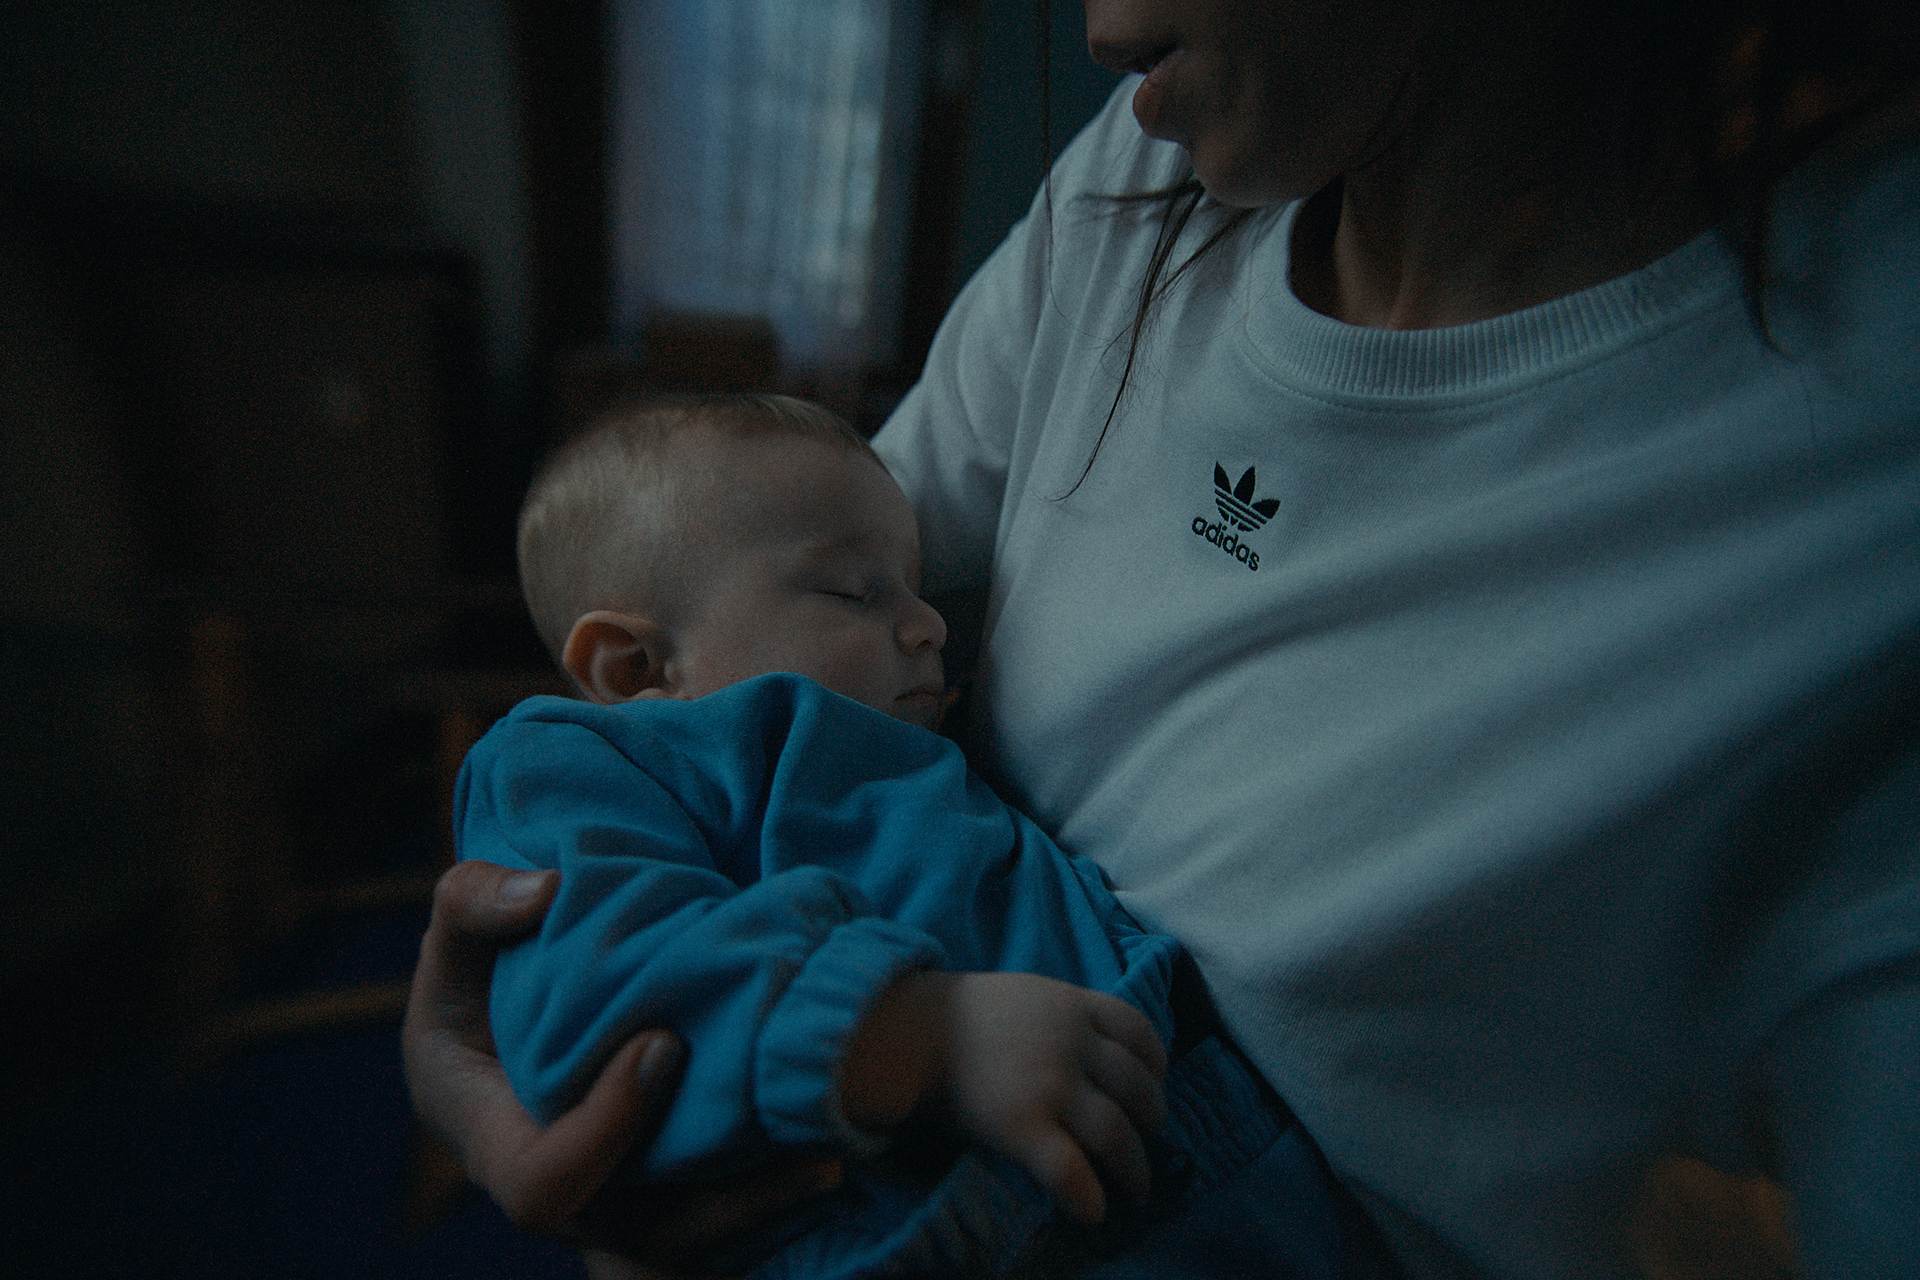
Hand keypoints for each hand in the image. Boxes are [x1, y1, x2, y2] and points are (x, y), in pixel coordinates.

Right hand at [403, 860, 843, 1275]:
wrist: (519, 1005)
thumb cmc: (485, 962)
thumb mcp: (459, 926)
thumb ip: (475, 901)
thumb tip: (546, 890)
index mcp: (492, 1139)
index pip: (540, 1184)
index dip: (603, 1131)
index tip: (665, 1042)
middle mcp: (560, 1194)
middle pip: (640, 1240)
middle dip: (726, 1204)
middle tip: (811, 1148)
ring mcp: (614, 1208)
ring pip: (690, 1252)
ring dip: (766, 1217)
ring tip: (836, 1162)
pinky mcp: (663, 1202)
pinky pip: (720, 1242)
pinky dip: (774, 1213)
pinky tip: (830, 1159)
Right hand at [845, 971, 1167, 1225]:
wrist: (910, 1028)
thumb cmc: (963, 1015)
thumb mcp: (1026, 994)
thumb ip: (1062, 1016)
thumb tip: (1092, 1053)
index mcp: (1074, 1006)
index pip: (1140, 1031)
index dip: (1156, 1064)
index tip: (1153, 1085)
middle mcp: (1072, 1044)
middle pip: (1139, 1089)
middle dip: (1152, 1123)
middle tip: (1146, 1145)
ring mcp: (1050, 1085)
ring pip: (1117, 1134)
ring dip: (1135, 1169)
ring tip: (1134, 1189)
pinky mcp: (1022, 1125)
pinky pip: (1071, 1170)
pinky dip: (1088, 1196)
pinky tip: (1091, 1212)